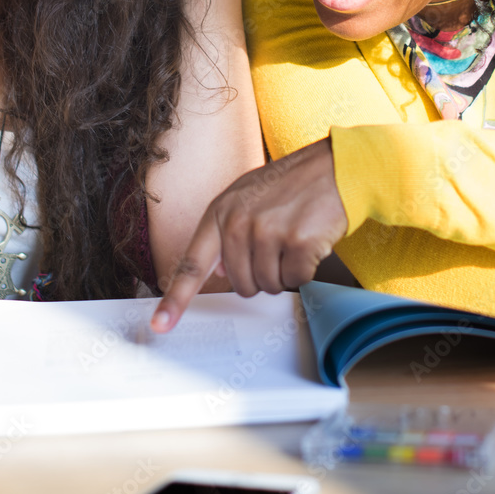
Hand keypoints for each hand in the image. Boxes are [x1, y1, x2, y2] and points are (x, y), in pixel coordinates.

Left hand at [151, 138, 347, 332]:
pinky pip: (296, 280)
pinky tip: (309, 241)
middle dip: (259, 274)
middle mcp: (239, 223)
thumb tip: (219, 269)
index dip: (175, 299)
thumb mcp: (247, 197)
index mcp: (220, 212)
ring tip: (293, 238)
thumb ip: (227, 230)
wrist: (334, 168)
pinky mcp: (298, 243)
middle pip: (240, 284)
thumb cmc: (290, 184)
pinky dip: (305, 269)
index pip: (192, 264)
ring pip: (269, 285)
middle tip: (276, 245)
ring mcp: (268, 232)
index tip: (160, 325)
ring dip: (284, 271)